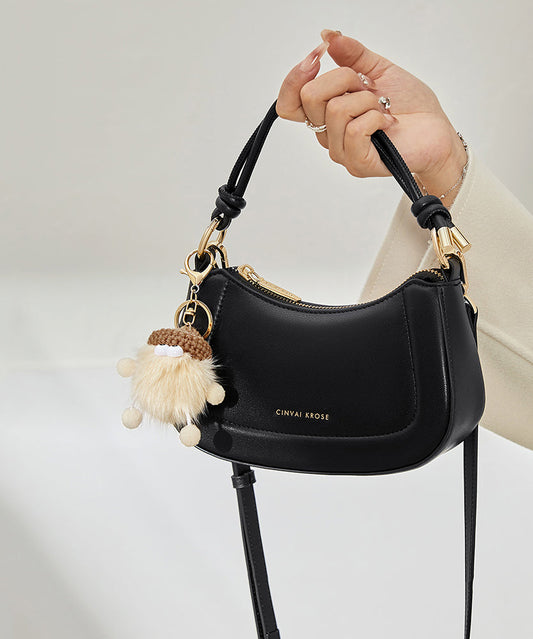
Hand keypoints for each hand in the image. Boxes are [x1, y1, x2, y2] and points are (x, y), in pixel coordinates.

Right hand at [276, 30, 467, 205]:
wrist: (437, 132)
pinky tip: (389, 122)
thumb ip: (352, 54)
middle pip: (310, 96)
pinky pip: (355, 129)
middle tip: (368, 88)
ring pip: (336, 110)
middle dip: (344, 79)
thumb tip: (329, 36)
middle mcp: (329, 135)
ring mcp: (341, 152)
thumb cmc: (411, 107)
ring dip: (367, 100)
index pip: (289, 104)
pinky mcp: (358, 163)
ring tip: (383, 109)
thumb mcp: (379, 70)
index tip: (318, 57)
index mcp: (327, 115)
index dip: (295, 78)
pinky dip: (377, 117)